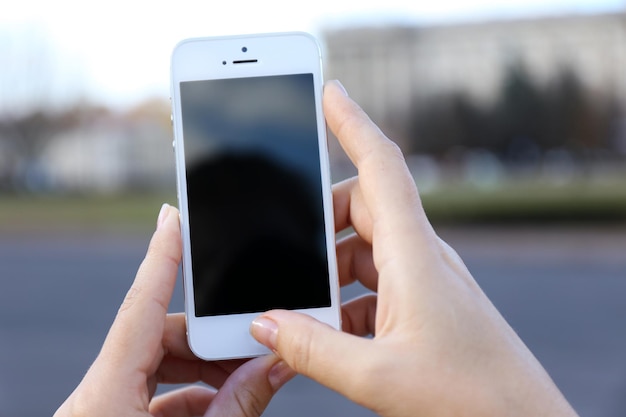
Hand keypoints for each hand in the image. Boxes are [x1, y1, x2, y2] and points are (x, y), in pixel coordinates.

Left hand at [55, 204, 293, 416]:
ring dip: (208, 371)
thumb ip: (237, 406)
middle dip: (211, 340)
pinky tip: (227, 402)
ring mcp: (106, 406)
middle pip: (160, 338)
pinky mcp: (115, 416)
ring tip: (248, 380)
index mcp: (106, 395)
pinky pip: (156, 393)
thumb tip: (275, 365)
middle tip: (255, 346)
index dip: (160, 258)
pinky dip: (195, 394)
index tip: (172, 216)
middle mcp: (100, 394)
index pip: (140, 308)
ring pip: (161, 364)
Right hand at [250, 80, 578, 416]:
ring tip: (305, 305)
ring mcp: (425, 280)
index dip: (353, 123)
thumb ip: (312, 349)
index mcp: (415, 257)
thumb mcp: (376, 376)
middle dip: (321, 220)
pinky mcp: (426, 303)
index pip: (382, 168)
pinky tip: (332, 332)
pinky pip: (377, 281)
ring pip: (367, 247)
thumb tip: (265, 323)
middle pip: (364, 206)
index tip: (329, 92)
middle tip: (287, 251)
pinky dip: (347, 297)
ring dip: (331, 267)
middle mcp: (422, 257)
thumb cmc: (470, 398)